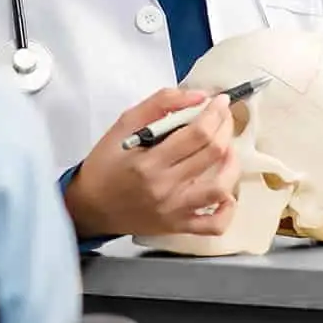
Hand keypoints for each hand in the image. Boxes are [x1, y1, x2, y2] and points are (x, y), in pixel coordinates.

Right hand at [64, 88, 241, 238]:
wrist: (90, 206)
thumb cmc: (105, 163)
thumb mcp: (124, 124)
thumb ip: (160, 104)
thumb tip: (199, 96)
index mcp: (149, 161)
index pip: (197, 133)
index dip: (215, 113)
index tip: (220, 100)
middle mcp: (164, 187)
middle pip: (212, 154)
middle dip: (225, 128)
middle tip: (223, 117)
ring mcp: (174, 210)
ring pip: (220, 188)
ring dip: (232, 164)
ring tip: (227, 150)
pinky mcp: (178, 226)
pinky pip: (214, 225)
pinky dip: (227, 209)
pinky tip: (225, 193)